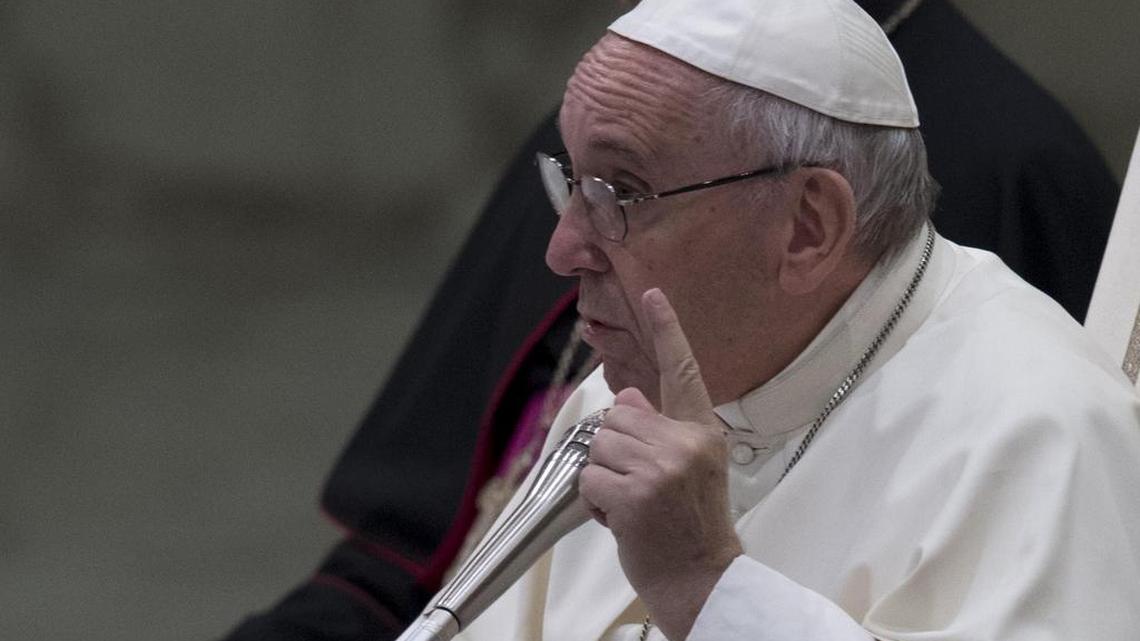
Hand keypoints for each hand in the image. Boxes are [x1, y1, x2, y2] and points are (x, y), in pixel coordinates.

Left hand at [579, 287, 742, 639]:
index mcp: (702, 432)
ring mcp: (660, 467)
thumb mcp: (690, 469)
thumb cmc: (691, 526)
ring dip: (604, 478)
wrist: (702, 579)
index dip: (666, 330)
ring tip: (634, 504)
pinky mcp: (634, 493)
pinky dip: (595, 502)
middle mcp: (684, 443)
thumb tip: (628, 398)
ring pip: (599, 445)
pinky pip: (588, 477)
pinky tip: (622, 519)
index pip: (683, 372)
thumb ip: (660, 430)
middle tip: (640, 487)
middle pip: (618, 417)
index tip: (652, 294)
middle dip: (615, 451)